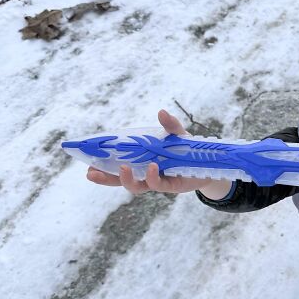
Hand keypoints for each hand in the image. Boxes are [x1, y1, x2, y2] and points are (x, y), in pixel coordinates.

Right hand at [86, 109, 215, 195]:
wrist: (210, 164)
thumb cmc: (189, 149)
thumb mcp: (179, 135)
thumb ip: (170, 125)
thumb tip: (161, 112)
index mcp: (141, 160)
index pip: (117, 165)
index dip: (102, 167)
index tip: (87, 164)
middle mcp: (146, 173)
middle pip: (121, 180)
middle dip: (105, 178)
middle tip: (91, 173)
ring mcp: (158, 181)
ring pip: (137, 186)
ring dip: (127, 179)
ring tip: (123, 169)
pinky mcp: (171, 186)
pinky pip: (158, 185)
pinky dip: (153, 176)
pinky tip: (152, 167)